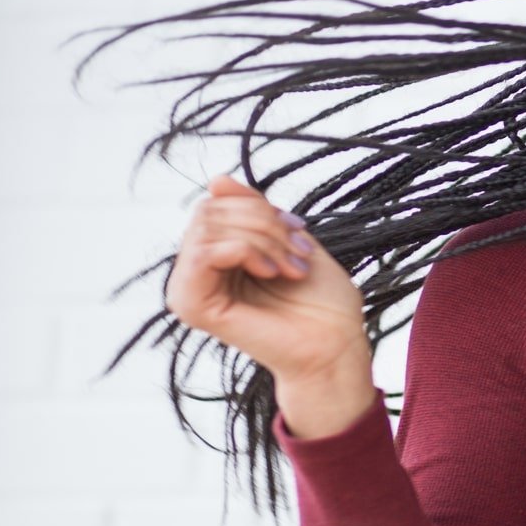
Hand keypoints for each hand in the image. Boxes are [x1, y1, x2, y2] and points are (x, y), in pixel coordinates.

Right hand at [164, 172, 370, 379]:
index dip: (260, 207)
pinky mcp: (191, 307)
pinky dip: (246, 252)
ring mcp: (189, 290)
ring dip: (262, 239)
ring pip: (207, 227)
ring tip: (291, 266)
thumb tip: (217, 180)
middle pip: (210, 210)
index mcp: (218, 256)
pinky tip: (271, 272)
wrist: (336, 345)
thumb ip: (252, 210)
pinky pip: (203, 253)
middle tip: (299, 251)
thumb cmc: (321, 301)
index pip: (216, 204)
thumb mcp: (289, 239)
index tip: (298, 230)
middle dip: (263, 222)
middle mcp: (197, 272)